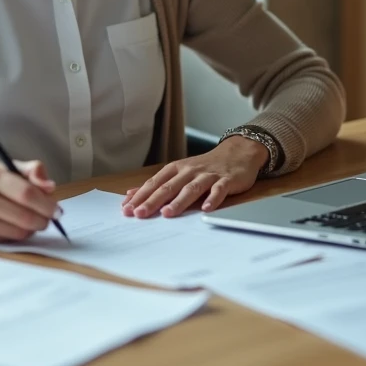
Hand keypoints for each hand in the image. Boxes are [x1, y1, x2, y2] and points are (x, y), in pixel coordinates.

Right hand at [0, 161, 60, 241]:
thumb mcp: (4, 166)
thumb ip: (32, 171)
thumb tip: (51, 187)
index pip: (27, 194)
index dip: (47, 205)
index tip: (57, 210)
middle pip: (26, 217)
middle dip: (44, 220)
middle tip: (49, 217)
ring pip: (19, 232)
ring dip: (32, 229)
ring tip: (31, 219)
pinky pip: (8, 240)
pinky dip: (17, 234)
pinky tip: (13, 224)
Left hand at [121, 136, 268, 218]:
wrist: (237, 152)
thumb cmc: (205, 166)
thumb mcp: (179, 172)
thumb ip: (158, 184)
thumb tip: (132, 194)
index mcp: (176, 169)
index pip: (155, 183)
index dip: (141, 196)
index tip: (127, 209)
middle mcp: (190, 171)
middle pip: (169, 186)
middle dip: (153, 200)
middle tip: (140, 213)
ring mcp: (208, 175)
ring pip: (191, 188)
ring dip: (179, 201)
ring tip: (167, 213)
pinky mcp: (226, 180)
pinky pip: (219, 190)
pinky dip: (212, 199)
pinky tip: (206, 209)